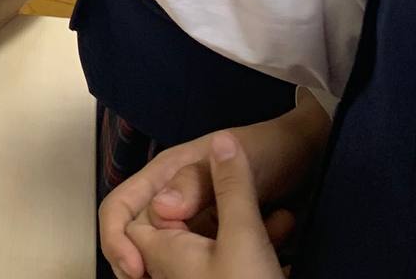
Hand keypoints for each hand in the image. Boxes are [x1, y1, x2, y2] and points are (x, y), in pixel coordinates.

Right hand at [124, 133, 284, 278]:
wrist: (298, 154)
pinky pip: (201, 258)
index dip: (117, 240)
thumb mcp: (233, 159)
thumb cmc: (265, 149)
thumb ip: (196, 182)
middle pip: (139, 240)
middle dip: (156, 265)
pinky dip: (222, 263)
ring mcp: (190, 219)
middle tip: (195, 276)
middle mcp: (170, 198)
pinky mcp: (211, 236)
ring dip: (194, 266)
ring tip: (238, 255)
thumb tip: (159, 209)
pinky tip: (261, 247)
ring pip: (168, 255)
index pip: (119, 209)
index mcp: (164, 176)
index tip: (137, 270)